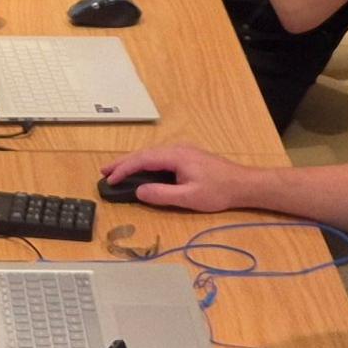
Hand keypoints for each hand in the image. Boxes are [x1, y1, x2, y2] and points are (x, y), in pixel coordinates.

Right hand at [103, 145, 259, 213]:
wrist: (243, 184)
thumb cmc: (218, 191)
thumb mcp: (189, 197)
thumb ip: (162, 194)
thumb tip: (139, 191)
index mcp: (175, 156)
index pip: (142, 160)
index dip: (124, 169)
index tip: (109, 179)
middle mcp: (176, 149)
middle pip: (144, 154)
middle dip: (123, 162)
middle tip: (104, 172)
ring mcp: (182, 152)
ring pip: (151, 155)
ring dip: (133, 163)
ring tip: (117, 172)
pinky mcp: (187, 158)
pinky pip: (159, 158)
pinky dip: (145, 164)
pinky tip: (141, 171)